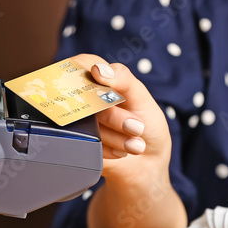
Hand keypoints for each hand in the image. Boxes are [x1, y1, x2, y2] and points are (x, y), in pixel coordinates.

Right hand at [71, 54, 171, 188]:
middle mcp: (85, 100)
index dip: (86, 70)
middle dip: (116, 117)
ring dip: (118, 137)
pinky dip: (110, 150)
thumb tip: (98, 69)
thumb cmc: (147, 124)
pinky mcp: (78, 144)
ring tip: (136, 143)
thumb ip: (123, 79)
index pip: (81, 64)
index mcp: (99, 80)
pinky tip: (122, 151)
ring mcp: (80, 122)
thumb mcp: (142, 98)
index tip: (100, 80)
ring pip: (88, 124)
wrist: (148, 163)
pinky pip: (87, 144)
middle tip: (138, 127)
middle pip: (85, 99)